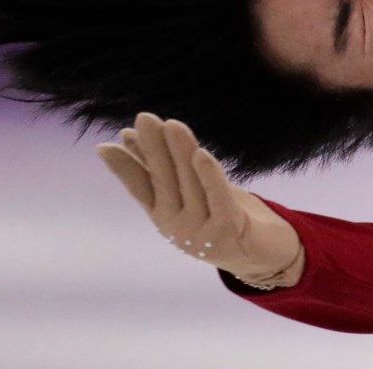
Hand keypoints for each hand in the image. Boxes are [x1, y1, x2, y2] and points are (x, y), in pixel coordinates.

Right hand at [96, 113, 303, 287]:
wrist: (267, 252)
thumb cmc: (225, 214)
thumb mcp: (190, 188)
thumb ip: (162, 166)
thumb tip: (128, 135)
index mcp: (164, 217)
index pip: (140, 188)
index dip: (124, 168)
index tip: (105, 146)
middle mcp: (177, 228)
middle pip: (164, 181)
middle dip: (154, 149)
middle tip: (145, 119)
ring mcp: (201, 233)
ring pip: (190, 184)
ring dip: (181, 152)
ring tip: (171, 125)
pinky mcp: (227, 232)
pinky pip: (218, 197)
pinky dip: (209, 175)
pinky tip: (201, 153)